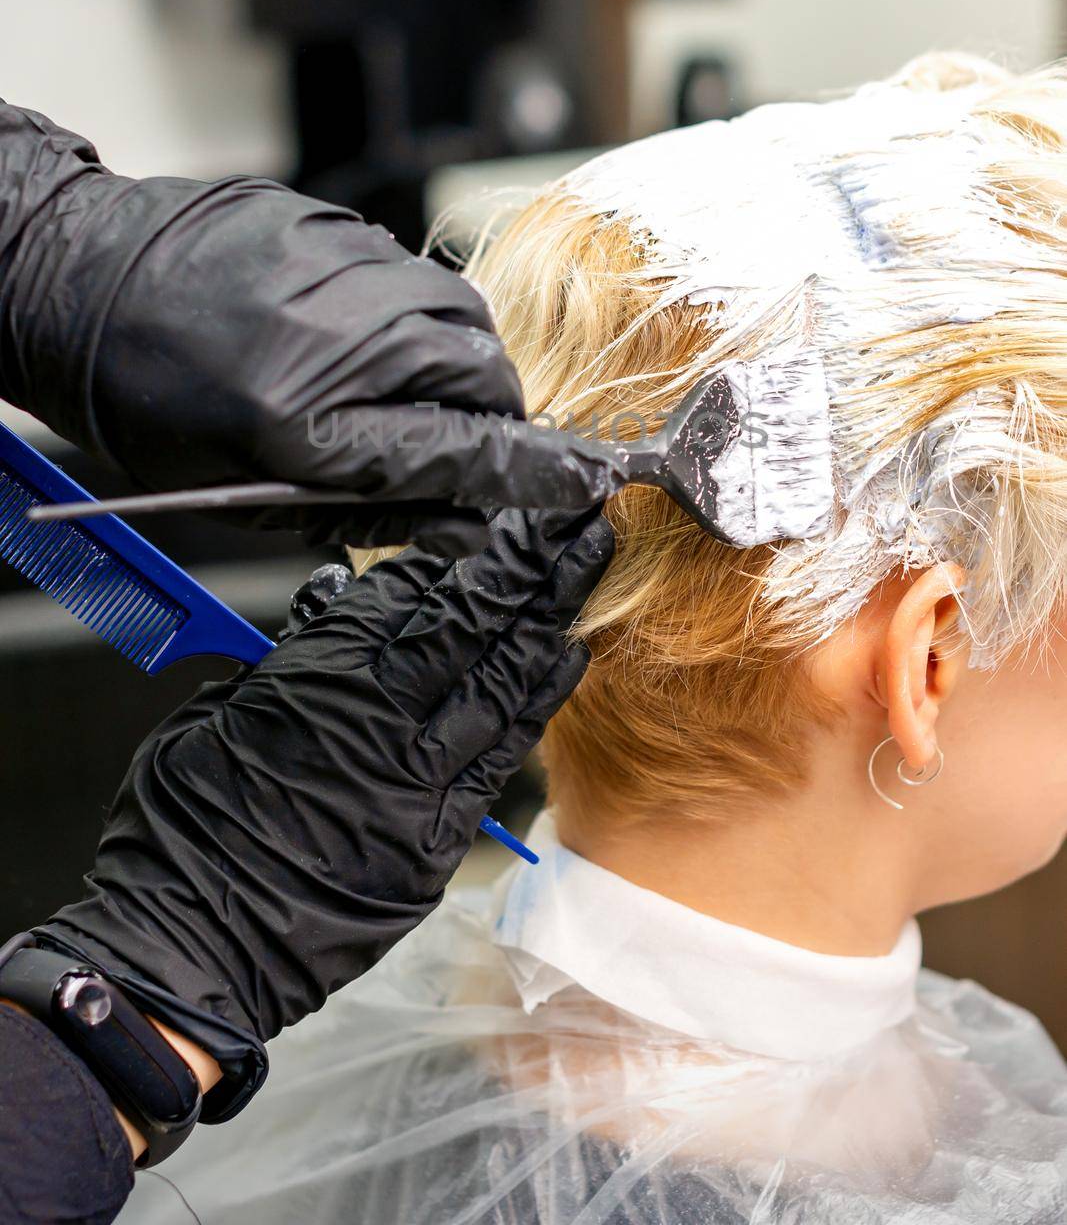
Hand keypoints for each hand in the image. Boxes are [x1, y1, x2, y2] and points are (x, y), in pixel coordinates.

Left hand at [0, 105, 618, 553]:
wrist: (73, 282)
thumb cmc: (144, 397)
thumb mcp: (245, 487)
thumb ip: (370, 503)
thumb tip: (464, 522)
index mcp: (308, 420)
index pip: (463, 453)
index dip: (535, 475)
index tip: (590, 482)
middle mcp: (341, 334)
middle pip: (483, 376)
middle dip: (482, 415)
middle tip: (443, 437)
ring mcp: (342, 264)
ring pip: (456, 318)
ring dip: (449, 358)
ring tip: (387, 378)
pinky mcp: (334, 221)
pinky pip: (408, 273)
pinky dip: (402, 310)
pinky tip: (344, 326)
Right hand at [33, 507, 612, 1118]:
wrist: (192, 940)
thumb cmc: (185, 826)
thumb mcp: (219, 712)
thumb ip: (289, 657)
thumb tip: (330, 603)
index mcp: (319, 674)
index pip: (401, 596)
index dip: (445, 562)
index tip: (477, 537)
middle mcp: (381, 716)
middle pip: (470, 622)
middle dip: (526, 565)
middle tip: (570, 521)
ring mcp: (419, 777)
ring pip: (500, 678)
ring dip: (548, 617)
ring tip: (585, 566)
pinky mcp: (438, 835)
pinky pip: (503, 752)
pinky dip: (538, 697)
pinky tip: (567, 656)